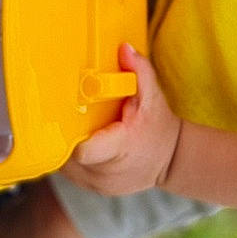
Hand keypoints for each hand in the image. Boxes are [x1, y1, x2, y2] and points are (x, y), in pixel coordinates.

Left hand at [63, 45, 183, 195]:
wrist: (172, 160)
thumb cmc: (159, 127)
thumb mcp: (153, 98)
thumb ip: (139, 72)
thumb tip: (124, 49)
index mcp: (120, 148)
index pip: (82, 150)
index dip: (69, 132)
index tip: (66, 115)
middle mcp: (106, 173)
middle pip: (67, 155)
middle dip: (64, 136)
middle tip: (65, 117)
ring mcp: (98, 184)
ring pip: (65, 166)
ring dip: (65, 147)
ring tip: (72, 129)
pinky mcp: (93, 188)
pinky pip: (70, 172)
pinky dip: (71, 158)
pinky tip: (78, 142)